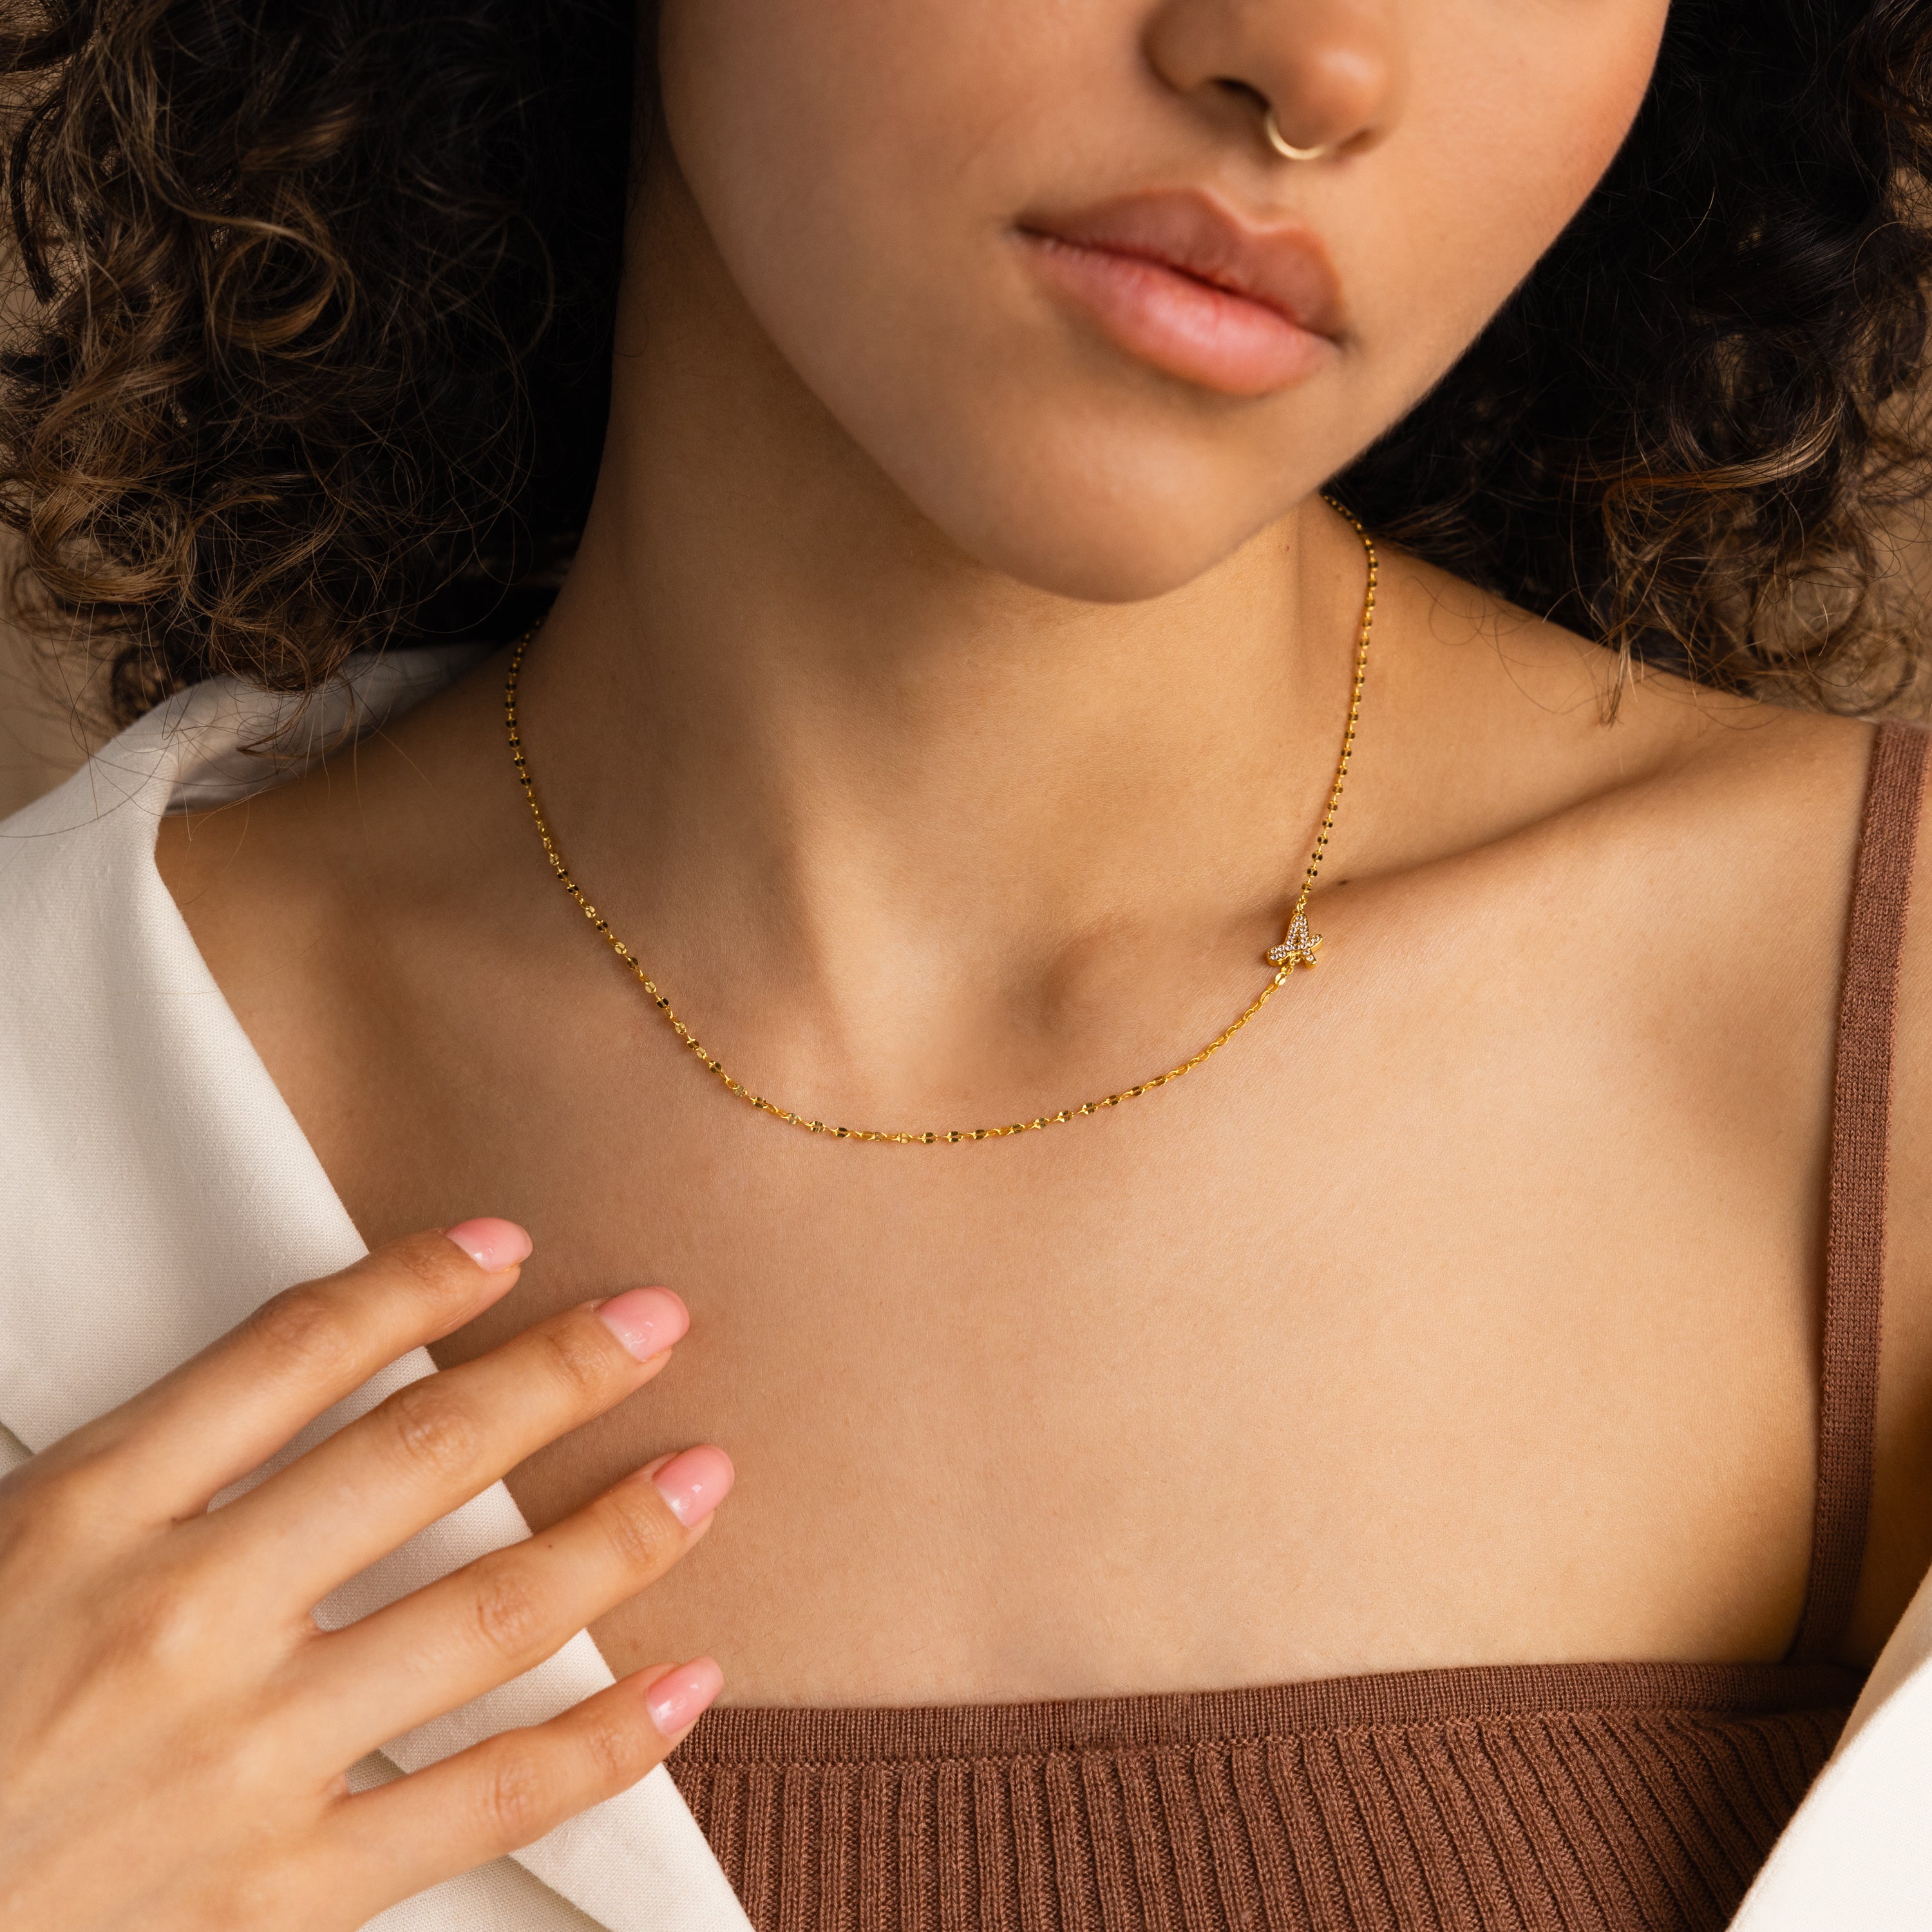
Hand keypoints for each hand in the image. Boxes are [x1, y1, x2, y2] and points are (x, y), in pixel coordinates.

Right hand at [0, 1221, 732, 1930]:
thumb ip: (118, 1480)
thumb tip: (249, 1397)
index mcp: (83, 1523)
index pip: (288, 1355)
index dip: (411, 1285)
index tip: (502, 1247)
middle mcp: (181, 1622)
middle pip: (418, 1456)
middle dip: (556, 1374)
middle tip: (658, 1321)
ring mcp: (242, 1760)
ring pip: (485, 1612)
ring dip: (618, 1533)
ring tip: (706, 1473)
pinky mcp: (283, 1895)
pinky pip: (486, 1798)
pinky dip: (605, 1741)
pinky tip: (687, 1684)